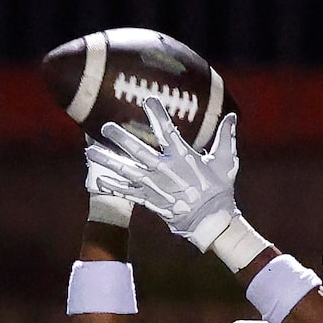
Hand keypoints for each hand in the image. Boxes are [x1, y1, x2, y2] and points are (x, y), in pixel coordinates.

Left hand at [86, 104, 243, 254]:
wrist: (212, 222)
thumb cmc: (220, 190)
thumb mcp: (226, 162)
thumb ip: (225, 137)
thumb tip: (232, 116)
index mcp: (183, 157)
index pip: (167, 131)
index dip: (157, 114)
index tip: (147, 100)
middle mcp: (166, 171)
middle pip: (139, 151)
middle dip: (121, 138)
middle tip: (106, 127)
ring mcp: (156, 187)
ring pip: (128, 172)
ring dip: (108, 161)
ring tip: (90, 151)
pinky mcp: (151, 201)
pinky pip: (129, 193)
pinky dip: (114, 187)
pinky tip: (99, 180)